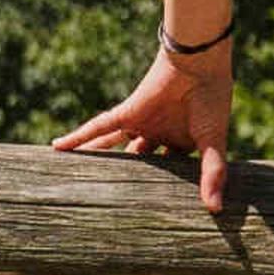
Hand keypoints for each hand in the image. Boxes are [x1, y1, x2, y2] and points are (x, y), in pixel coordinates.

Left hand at [54, 39, 237, 214]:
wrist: (200, 64)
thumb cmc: (212, 101)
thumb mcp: (212, 142)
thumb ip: (212, 174)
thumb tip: (215, 209)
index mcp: (181, 143)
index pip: (167, 171)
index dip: (160, 188)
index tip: (150, 210)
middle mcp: (158, 134)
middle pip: (137, 162)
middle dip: (126, 178)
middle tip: (110, 202)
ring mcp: (141, 124)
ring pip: (113, 147)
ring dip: (96, 160)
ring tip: (78, 178)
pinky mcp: (127, 113)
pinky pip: (98, 127)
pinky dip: (78, 137)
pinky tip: (58, 148)